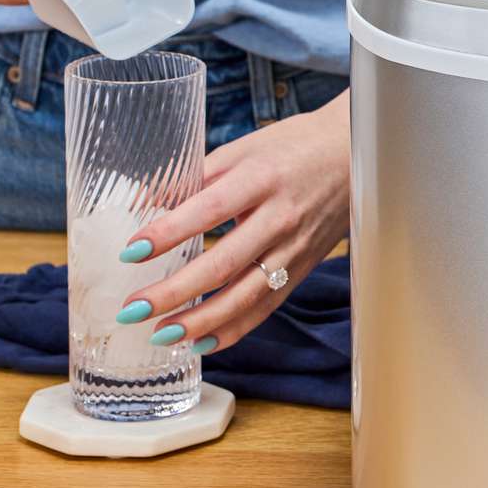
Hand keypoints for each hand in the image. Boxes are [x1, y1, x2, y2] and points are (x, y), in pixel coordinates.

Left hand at [120, 92, 350, 353]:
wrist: (356, 155)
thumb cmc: (296, 146)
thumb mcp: (243, 149)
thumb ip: (195, 178)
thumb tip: (142, 202)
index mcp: (261, 178)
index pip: (209, 209)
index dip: (169, 232)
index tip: (131, 251)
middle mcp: (281, 217)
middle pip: (225, 264)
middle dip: (175, 291)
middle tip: (133, 309)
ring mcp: (296, 247)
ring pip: (247, 295)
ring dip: (202, 320)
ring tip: (162, 334)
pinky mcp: (304, 267)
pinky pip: (268, 305)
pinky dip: (235, 328)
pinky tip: (202, 342)